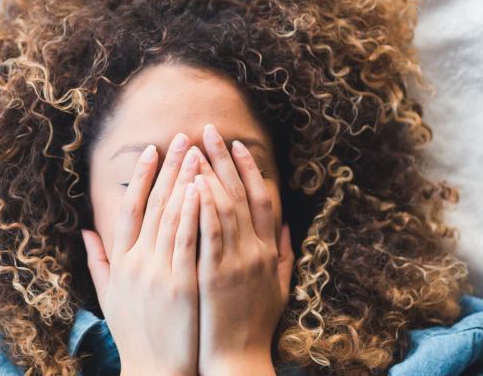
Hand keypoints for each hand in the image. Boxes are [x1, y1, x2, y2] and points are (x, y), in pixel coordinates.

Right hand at [81, 134, 202, 375]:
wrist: (155, 371)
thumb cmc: (137, 335)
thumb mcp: (110, 297)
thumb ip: (98, 261)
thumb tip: (85, 232)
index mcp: (121, 263)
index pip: (130, 209)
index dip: (141, 177)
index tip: (153, 150)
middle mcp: (136, 262)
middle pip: (153, 205)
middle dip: (169, 168)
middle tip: (182, 137)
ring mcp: (158, 272)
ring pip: (171, 217)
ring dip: (184, 181)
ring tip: (197, 152)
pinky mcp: (181, 284)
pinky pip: (188, 240)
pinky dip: (193, 212)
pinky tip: (201, 188)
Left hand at [194, 125, 291, 375]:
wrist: (239, 361)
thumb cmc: (254, 327)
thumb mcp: (280, 288)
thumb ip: (285, 254)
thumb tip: (289, 225)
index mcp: (270, 252)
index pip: (262, 199)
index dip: (250, 169)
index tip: (237, 144)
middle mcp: (257, 252)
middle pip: (241, 195)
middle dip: (224, 160)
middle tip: (208, 131)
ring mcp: (237, 263)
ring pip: (224, 208)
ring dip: (209, 174)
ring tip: (194, 148)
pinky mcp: (216, 276)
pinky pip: (210, 234)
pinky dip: (203, 207)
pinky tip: (193, 184)